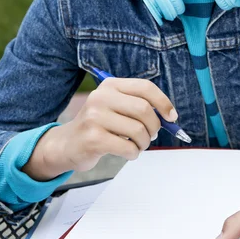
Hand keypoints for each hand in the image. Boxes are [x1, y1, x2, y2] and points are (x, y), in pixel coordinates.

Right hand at [22, 78, 176, 178]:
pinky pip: (128, 147)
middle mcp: (101, 96)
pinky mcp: (93, 138)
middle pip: (144, 109)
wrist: (67, 143)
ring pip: (138, 130)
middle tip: (150, 136)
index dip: (163, 102)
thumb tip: (169, 117)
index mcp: (110, 85)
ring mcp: (95, 117)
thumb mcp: (115, 106)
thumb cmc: (99, 126)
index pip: (145, 87)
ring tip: (137, 145)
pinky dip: (133, 153)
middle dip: (154, 127)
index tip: (171, 117)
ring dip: (143, 143)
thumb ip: (138, 105)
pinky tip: (127, 152)